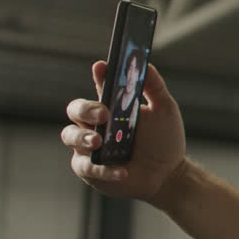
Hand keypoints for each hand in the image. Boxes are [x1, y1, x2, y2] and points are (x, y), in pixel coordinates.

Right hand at [62, 61, 187, 203]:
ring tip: (99, 141)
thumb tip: (145, 63)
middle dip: (86, 109)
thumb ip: (154, 87)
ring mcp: (89, 147)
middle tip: (104, 114)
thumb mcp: (164, 111)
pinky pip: (87, 167)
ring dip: (83, 137)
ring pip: (70, 136)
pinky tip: (122, 171)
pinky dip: (104, 170)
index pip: (99, 87)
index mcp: (112, 106)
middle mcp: (95, 124)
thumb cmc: (164, 140)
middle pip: (75, 109)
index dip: (98, 76)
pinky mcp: (90, 170)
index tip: (101, 67)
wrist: (168, 174)